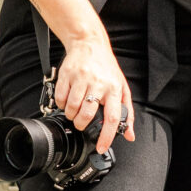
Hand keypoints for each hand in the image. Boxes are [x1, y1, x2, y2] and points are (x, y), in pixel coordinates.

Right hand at [54, 31, 134, 152]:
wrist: (90, 43)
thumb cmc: (106, 68)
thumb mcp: (121, 88)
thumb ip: (127, 113)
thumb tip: (130, 135)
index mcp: (114, 89)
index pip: (112, 118)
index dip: (106, 136)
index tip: (101, 147)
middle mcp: (98, 83)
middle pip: (87, 114)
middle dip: (82, 125)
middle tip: (82, 124)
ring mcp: (81, 78)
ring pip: (72, 107)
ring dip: (71, 115)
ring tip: (75, 112)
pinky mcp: (67, 74)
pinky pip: (61, 98)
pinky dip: (62, 104)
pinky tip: (67, 101)